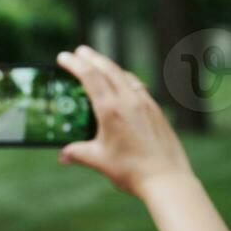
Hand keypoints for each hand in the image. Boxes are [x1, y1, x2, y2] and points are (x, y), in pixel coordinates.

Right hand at [56, 45, 193, 197]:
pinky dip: (126, 79)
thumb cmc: (132, 171)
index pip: (90, 77)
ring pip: (125, 76)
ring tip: (99, 64)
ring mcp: (145, 103)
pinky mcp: (156, 110)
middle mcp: (129, 100)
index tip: (63, 57)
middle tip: (80, 51)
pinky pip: (138, 87)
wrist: (167, 179)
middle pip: (108, 69)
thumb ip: (78, 153)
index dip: (75, 64)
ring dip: (109, 66)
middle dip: (92, 57)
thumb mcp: (99, 161)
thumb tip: (63, 155)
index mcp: (111, 109)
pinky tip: (124, 84)